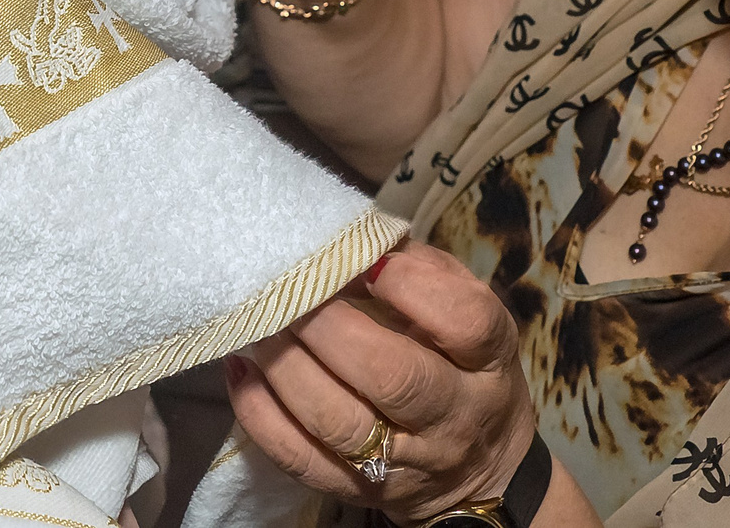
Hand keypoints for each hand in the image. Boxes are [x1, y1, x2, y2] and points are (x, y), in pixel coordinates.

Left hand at [226, 241, 540, 518]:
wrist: (480, 469)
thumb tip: (359, 238)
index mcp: (487, 362)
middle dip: (332, 328)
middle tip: (291, 289)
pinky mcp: (357, 490)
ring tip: (258, 324)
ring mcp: (404, 462)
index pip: (466, 325)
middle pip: (395, 378)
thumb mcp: (466, 309)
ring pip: (340, 424)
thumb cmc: (462, 365)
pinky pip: (302, 460)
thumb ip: (423, 270)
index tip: (366, 260)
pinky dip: (262, 415)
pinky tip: (242, 370)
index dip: (413, 286)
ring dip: (287, 368)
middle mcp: (452, 417)